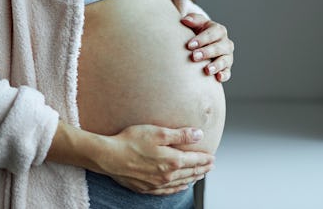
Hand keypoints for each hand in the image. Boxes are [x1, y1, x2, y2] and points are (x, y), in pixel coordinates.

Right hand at [99, 125, 213, 194]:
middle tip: (210, 166)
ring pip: (181, 182)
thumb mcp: (158, 132)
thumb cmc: (131, 141)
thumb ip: (180, 135)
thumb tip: (199, 135)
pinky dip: (178, 188)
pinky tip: (181, 186)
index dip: (205, 159)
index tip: (213, 158)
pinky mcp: (147, 188)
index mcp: (172, 160)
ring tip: (200, 175)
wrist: (109, 157)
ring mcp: (157, 183)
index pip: (194, 160)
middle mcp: (167, 175)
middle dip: (202, 169)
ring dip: (192, 178)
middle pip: (190, 172)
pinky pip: (168, 190)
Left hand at [181, 13, 233, 82]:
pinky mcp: (227, 68)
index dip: (201, 39)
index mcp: (219, 30)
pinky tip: (218, 78)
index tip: (189, 45)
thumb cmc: (198, 32)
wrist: (204, 44)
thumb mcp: (197, 24)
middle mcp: (225, 43)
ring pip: (224, 60)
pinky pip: (227, 72)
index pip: (212, 33)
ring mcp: (227, 56)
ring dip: (216, 65)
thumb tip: (185, 20)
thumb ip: (193, 19)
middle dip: (207, 52)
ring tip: (207, 70)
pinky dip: (224, 75)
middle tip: (194, 56)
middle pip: (219, 47)